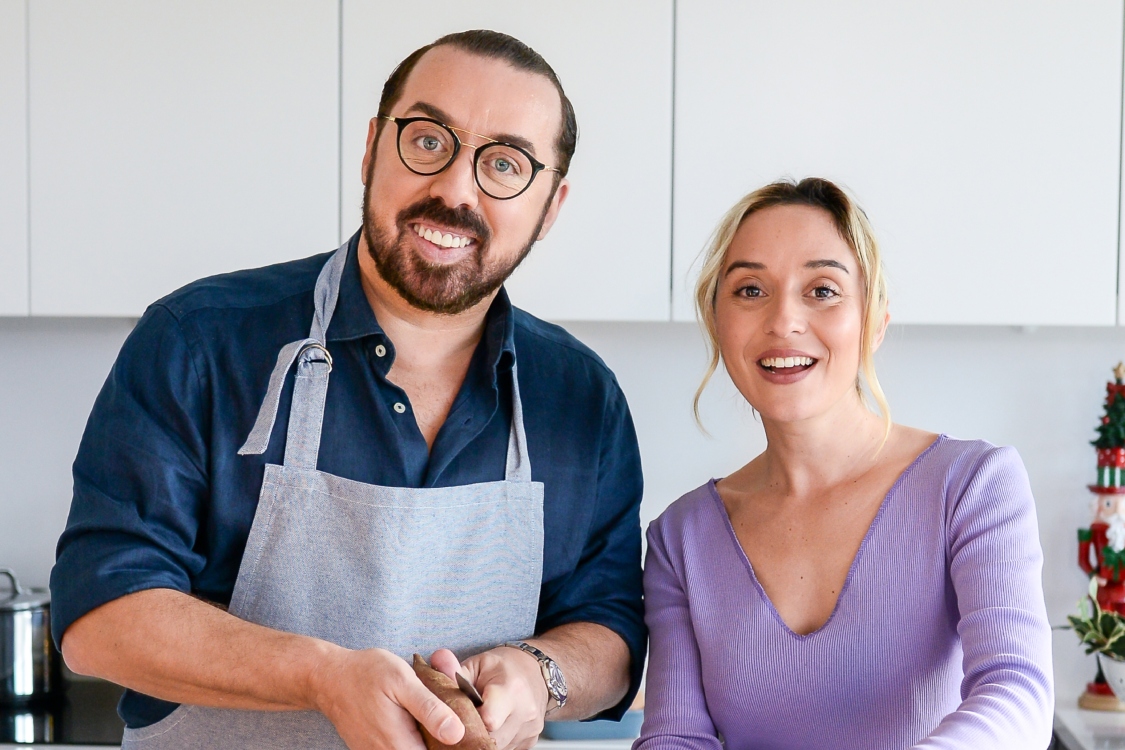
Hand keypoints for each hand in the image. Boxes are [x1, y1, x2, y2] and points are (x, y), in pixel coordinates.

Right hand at [309, 646, 464, 749]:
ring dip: (428, 737)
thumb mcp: (403, 682)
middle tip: (447, 713)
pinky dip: (414, 735)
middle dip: (442, 739)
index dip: (455, 745)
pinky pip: (402, 747)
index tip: (465, 727)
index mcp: (400, 745)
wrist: (329, 678)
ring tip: (432, 712)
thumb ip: (430, 709)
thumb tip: (456, 734)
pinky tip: (417, 716)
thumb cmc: (366, 674)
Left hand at [433, 646, 548, 749]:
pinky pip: (506, 749)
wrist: (533, 673)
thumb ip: (455, 670)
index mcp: (511, 689)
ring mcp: (530, 729)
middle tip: (462, 721)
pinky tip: (489, 728)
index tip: (460, 715)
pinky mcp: (530, 741)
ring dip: (483, 739)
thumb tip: (436, 662)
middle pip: (491, 738)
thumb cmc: (502, 668)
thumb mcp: (477, 664)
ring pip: (497, 747)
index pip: (489, 719)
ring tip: (475, 723)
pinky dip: (494, 742)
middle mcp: (526, 711)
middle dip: (473, 733)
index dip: (469, 721)